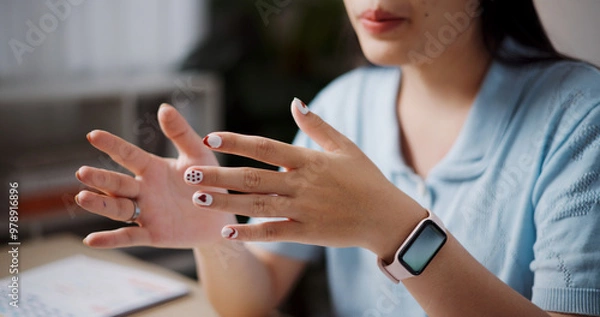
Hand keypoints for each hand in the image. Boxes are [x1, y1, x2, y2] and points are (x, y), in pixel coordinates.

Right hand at [76, 104, 234, 248]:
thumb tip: (164, 107)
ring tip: (82, 197)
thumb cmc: (209, 182)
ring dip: (100, 204)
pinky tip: (91, 240)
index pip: (128, 155)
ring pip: (118, 208)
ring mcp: (146, 213)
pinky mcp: (153, 234)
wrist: (221, 216)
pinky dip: (111, 239)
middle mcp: (144, 190)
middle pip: (118, 183)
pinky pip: (129, 237)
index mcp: (152, 168)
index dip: (112, 145)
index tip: (93, 135)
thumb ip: (181, 133)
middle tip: (82, 172)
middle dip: (100, 178)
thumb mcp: (198, 155)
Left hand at [183, 99, 426, 258]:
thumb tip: (295, 102)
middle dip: (220, 175)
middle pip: (254, 178)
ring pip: (257, 205)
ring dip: (226, 202)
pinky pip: (274, 231)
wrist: (386, 217)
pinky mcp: (307, 232)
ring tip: (199, 197)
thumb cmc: (366, 179)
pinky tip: (228, 231)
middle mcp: (302, 183)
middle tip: (190, 172)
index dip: (237, 142)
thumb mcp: (345, 147)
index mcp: (309, 160)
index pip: (265, 148)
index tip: (210, 137)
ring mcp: (304, 209)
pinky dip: (251, 232)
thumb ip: (318, 125)